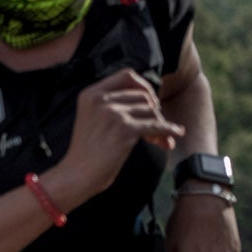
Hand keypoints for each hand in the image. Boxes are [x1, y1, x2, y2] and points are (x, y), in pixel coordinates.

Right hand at [53, 70, 184, 205]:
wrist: (76, 175)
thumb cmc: (85, 152)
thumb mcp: (91, 118)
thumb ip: (111, 103)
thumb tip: (151, 98)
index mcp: (90, 94)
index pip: (126, 75)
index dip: (142, 85)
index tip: (150, 99)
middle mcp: (100, 100)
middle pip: (143, 95)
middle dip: (153, 110)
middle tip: (153, 128)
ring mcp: (112, 113)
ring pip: (151, 110)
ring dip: (158, 125)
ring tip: (157, 140)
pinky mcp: (125, 129)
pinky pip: (156, 126)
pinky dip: (169, 131)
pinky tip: (176, 135)